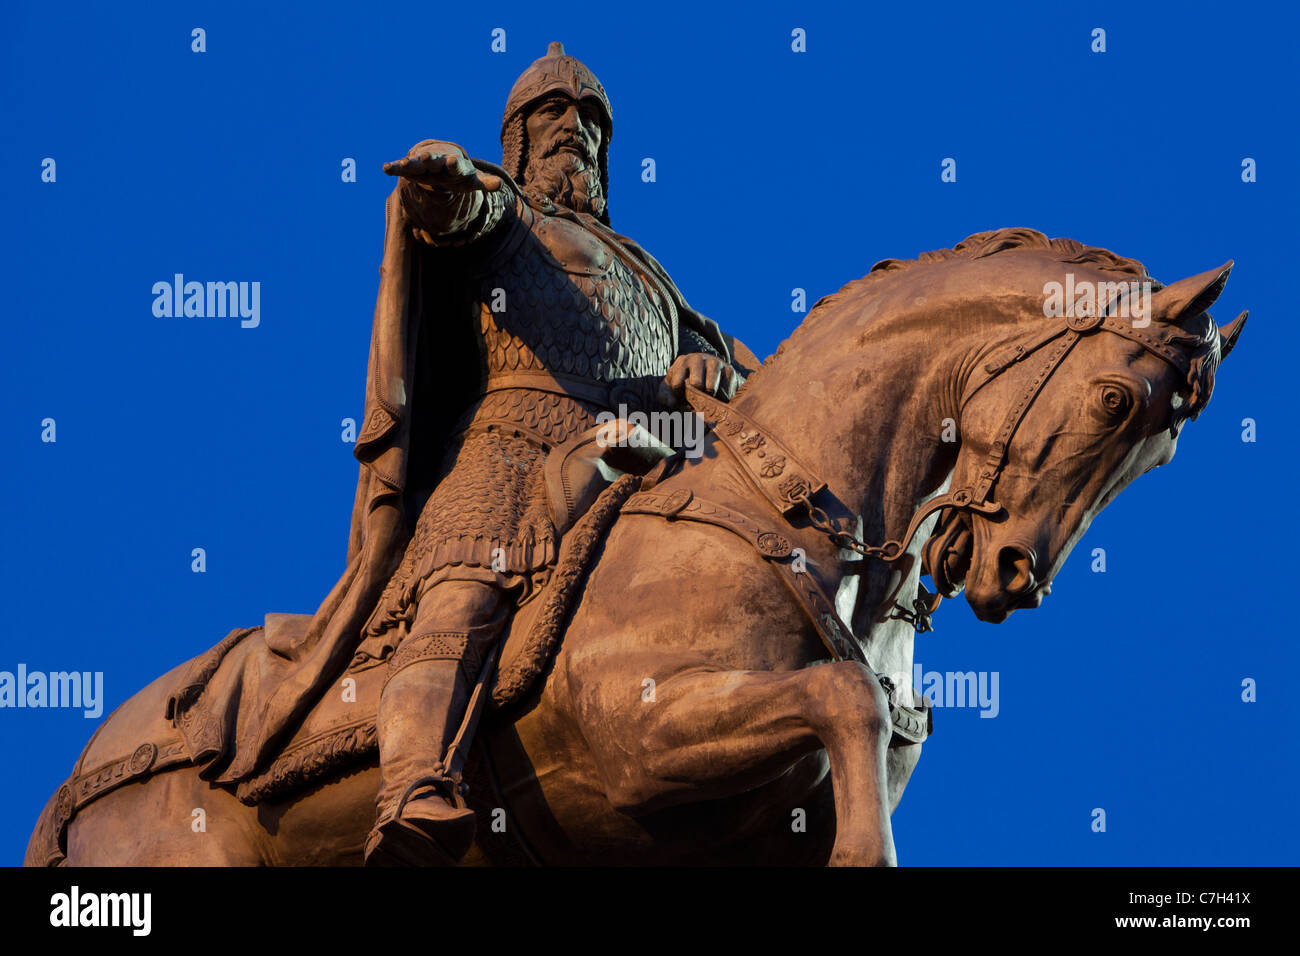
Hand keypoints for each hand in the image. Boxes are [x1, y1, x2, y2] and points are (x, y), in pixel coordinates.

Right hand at [383, 142, 500, 193]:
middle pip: (434, 161)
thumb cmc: (459, 174)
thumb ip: (484, 182)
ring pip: (416, 163)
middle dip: (430, 159)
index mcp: (455, 165)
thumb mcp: (472, 180)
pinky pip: (402, 167)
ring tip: (404, 164)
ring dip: (411, 163)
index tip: (451, 162)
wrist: (442, 163)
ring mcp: (424, 164)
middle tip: (425, 156)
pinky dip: (394, 167)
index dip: (453, 164)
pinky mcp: (412, 168)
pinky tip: (385, 167)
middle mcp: (438, 162)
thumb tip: (500, 185)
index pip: (455, 164)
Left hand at [658, 353, 737, 406]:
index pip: (677, 384)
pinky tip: (718, 396)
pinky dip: (721, 399)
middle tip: (695, 399)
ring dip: (708, 398)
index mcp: (682, 361)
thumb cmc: (687, 383)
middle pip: (696, 384)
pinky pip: (725, 391)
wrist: (713, 376)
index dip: (678, 397)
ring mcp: (715, 362)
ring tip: (706, 398)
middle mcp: (699, 358)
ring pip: (711, 388)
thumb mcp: (672, 388)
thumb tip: (671, 404)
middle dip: (695, 397)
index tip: (681, 398)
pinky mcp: (730, 370)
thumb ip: (665, 396)